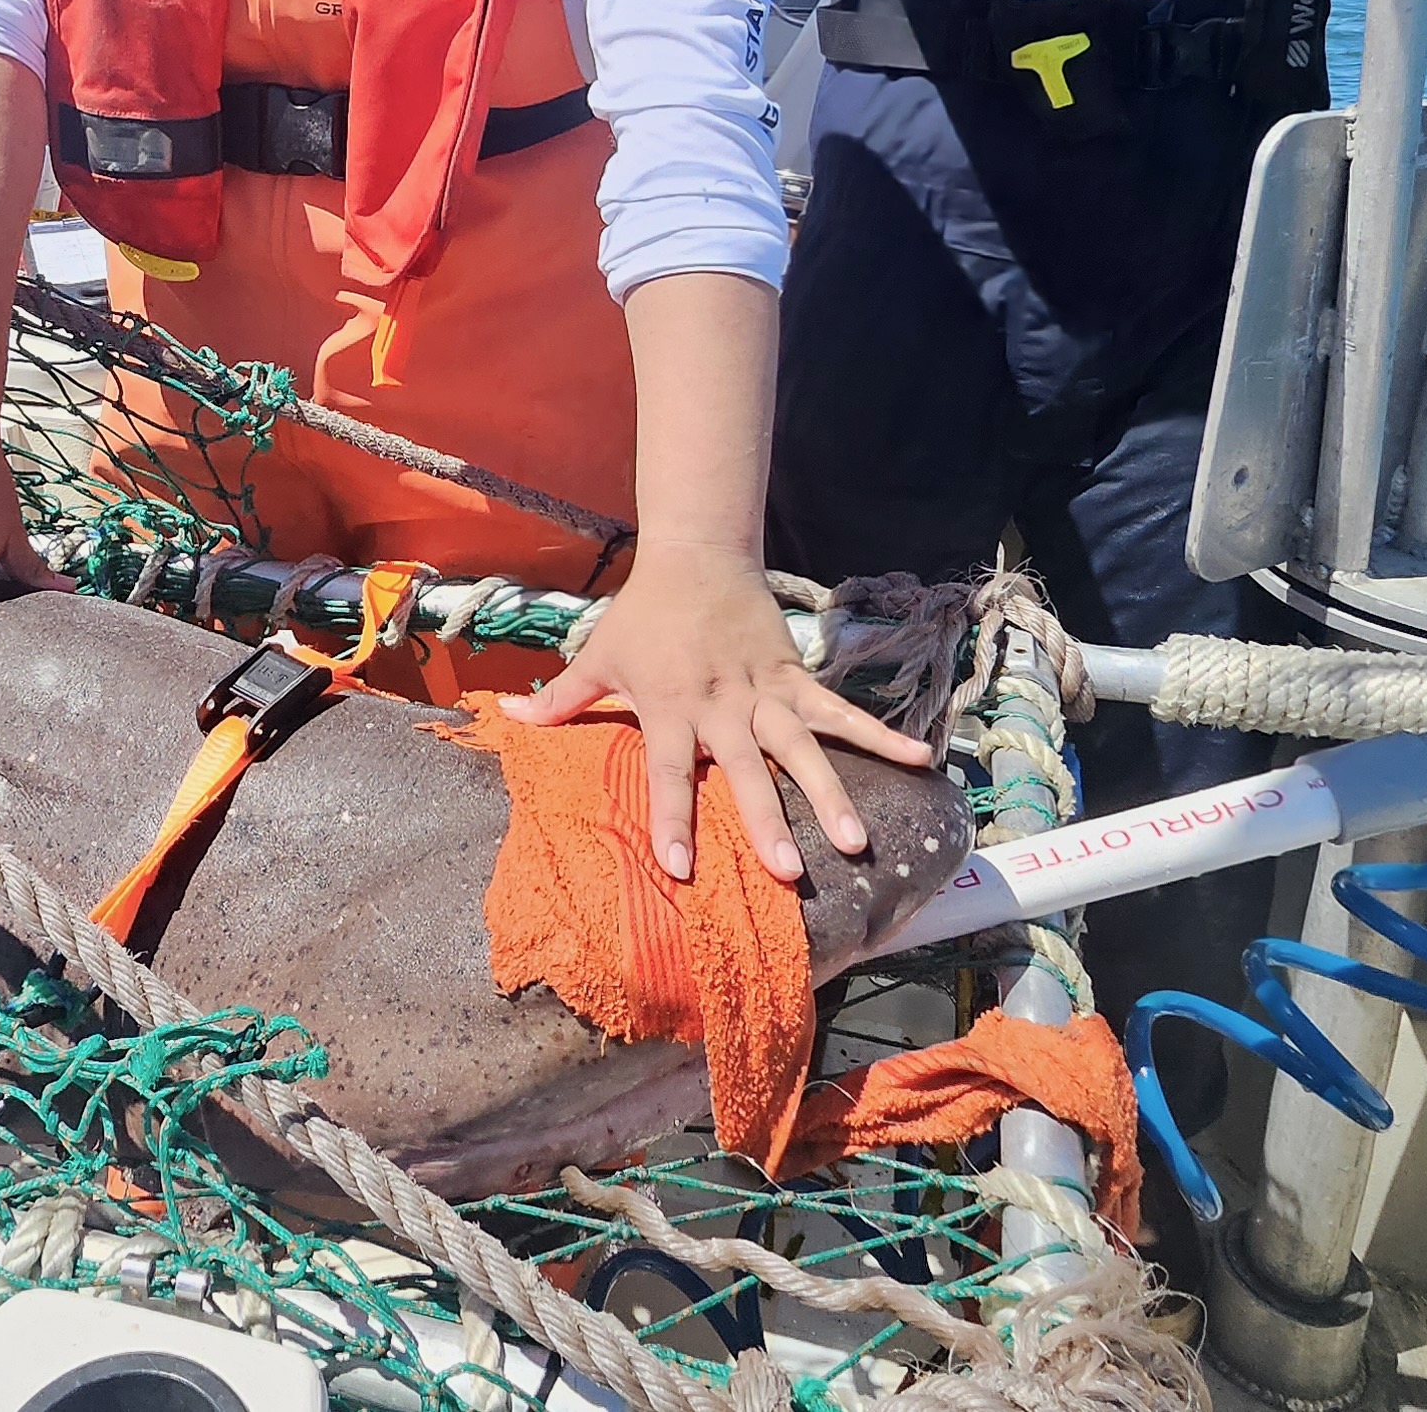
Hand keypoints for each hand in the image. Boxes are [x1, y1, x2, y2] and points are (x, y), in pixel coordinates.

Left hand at [499, 540, 932, 884]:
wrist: (696, 553)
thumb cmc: (643, 614)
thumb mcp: (598, 653)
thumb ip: (561, 698)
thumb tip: (506, 718)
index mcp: (671, 707)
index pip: (667, 772)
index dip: (672, 819)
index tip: (680, 869)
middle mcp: (722, 707)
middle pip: (746, 771)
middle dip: (767, 822)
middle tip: (787, 873)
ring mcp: (765, 692)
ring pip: (803, 748)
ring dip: (831, 793)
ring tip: (855, 843)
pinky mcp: (796, 676)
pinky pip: (842, 709)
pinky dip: (880, 734)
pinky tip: (920, 760)